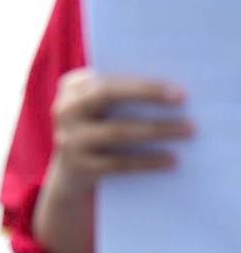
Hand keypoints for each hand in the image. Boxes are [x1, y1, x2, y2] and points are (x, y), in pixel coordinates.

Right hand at [48, 69, 192, 193]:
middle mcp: (64, 109)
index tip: (178, 90)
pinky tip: (172, 160)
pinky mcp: (77, 167)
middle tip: (183, 101)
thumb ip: (120, 95)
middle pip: (105, 95)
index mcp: (71, 87)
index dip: (143, 83)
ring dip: (156, 130)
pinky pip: (118, 163)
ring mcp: (68, 139)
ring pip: (116, 131)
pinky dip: (148, 161)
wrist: (72, 173)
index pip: (108, 78)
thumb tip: (169, 91)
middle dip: (146, 95)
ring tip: (187, 130)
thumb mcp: (100, 109)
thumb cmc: (99, 130)